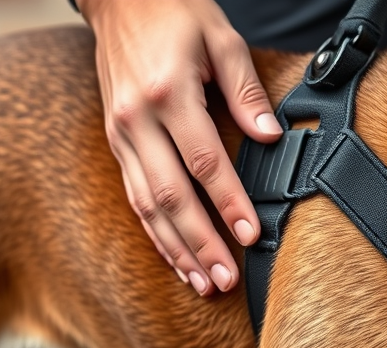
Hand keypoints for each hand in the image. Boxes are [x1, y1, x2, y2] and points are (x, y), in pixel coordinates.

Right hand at [79, 0, 282, 294]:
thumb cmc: (174, 11)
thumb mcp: (220, 37)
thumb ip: (246, 90)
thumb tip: (271, 135)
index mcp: (168, 93)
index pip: (203, 161)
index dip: (229, 202)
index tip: (252, 234)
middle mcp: (137, 119)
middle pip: (170, 195)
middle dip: (200, 242)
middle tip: (225, 278)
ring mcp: (121, 133)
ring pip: (147, 205)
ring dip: (176, 248)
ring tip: (203, 281)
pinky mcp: (116, 141)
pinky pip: (133, 195)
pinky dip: (154, 231)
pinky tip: (174, 256)